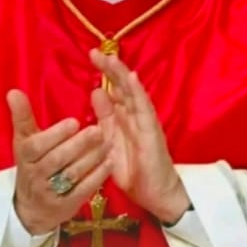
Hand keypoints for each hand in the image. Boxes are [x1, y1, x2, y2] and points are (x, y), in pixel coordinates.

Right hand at [8, 89, 111, 234]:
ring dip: (91, 158)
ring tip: (108, 142)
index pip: (37, 146)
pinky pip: (82, 190)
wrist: (30, 209)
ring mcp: (50, 193)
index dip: (55, 135)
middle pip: (57, 160)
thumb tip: (13, 91)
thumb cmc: (32, 166)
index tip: (74, 122)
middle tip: (98, 130)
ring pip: (72, 174)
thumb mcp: (24, 142)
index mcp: (25, 156)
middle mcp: (35, 175)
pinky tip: (109, 163)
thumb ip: (22, 117)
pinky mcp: (66, 206)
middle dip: (78, 145)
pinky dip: (96, 177)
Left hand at [89, 49, 190, 224]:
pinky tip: (131, 79)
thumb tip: (96, 91)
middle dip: (110, 68)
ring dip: (122, 75)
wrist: (154, 193)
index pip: (114, 89)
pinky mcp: (152, 132)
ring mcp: (145, 122)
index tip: (91, 56)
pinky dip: (138, 93)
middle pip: (123, 87)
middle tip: (95, 52)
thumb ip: (105, 117)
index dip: (105, 72)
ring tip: (111, 59)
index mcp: (125, 117)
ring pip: (133, 93)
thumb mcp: (111, 141)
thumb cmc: (134, 170)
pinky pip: (144, 109)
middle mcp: (136, 115)